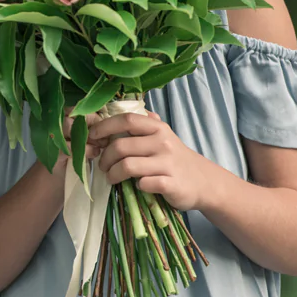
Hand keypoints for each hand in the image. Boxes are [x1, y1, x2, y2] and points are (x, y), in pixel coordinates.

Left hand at [87, 111, 218, 210]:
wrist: (204, 182)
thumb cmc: (175, 158)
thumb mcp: (163, 136)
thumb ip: (142, 125)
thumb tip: (116, 110)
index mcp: (158, 128)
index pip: (126, 120)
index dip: (105, 127)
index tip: (92, 137)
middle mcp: (163, 142)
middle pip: (120, 146)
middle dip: (105, 157)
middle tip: (102, 165)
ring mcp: (168, 164)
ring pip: (128, 166)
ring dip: (113, 174)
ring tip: (111, 177)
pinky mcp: (171, 184)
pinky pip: (144, 184)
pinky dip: (136, 186)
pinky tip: (137, 186)